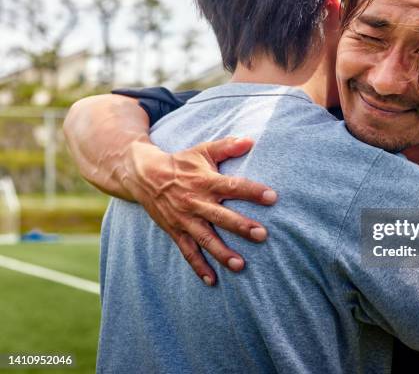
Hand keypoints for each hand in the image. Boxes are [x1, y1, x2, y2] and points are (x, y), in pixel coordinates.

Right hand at [120, 137, 276, 285]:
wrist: (144, 175)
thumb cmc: (182, 163)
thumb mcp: (203, 150)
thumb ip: (227, 146)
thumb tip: (251, 140)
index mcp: (205, 181)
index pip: (232, 186)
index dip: (252, 191)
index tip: (272, 196)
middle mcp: (195, 202)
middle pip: (221, 216)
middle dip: (241, 226)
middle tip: (262, 234)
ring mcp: (184, 219)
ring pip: (205, 238)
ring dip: (222, 252)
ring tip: (240, 265)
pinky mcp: (175, 231)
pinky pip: (188, 252)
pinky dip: (198, 267)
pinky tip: (212, 281)